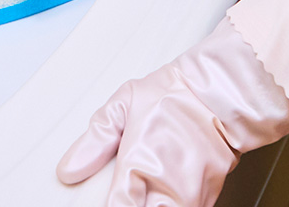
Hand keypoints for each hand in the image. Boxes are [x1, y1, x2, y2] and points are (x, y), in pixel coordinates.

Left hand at [56, 18, 288, 206]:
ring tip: (145, 188)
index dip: (109, 206)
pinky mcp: (207, 200)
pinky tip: (162, 192)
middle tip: (127, 189)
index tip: (107, 196)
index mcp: (140, 166)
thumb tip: (68, 169)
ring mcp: (190, 199)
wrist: (219, 94)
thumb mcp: (124, 104)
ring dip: (154, 204)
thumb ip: (94, 140)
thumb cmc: (174, 95)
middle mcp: (166, 189)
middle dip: (133, 203)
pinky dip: (171, 204)